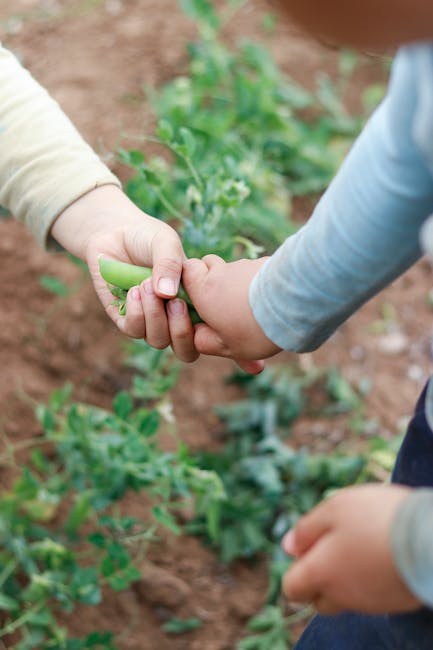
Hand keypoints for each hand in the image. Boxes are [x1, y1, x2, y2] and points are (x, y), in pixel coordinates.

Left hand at [51, 185, 197, 361]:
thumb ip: (170, 264)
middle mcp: (174, 316)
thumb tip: (168, 294)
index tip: (198, 303)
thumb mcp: (165, 242)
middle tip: (174, 302)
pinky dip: (136, 313)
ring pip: (158, 340)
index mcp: (194, 302)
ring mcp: (149, 319)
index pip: (208, 333)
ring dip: (154, 316)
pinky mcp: (124, 317)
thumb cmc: (147, 236)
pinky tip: (133, 290)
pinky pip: (133, 330)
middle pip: (185, 349)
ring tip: (145, 284)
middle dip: (181, 330)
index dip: (207, 331)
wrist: (113, 231)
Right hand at [182, 255, 281, 361]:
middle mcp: (221, 271)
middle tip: (221, 303)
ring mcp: (245, 265)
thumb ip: (205, 341)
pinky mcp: (266, 263)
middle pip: (208, 264)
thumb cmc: (255, 329)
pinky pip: (254, 270)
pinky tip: (267, 302)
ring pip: (233, 268)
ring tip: (249, 307)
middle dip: (210, 278)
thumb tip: (197, 335)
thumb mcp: (226, 347)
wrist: (295, 304)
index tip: (196, 298)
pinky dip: (255, 282)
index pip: (186, 270)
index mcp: (204, 290)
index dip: (188, 280)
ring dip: (235, 282)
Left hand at [281, 484, 420, 614]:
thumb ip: (306, 529)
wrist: (428, 539)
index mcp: (321, 574)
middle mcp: (343, 596)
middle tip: (338, 543)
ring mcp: (370, 602)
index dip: (296, 566)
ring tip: (366, 541)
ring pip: (347, 596)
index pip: (292, 588)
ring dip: (348, 574)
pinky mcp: (394, 601)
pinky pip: (373, 594)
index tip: (312, 544)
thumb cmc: (375, 518)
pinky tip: (384, 551)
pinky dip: (372, 577)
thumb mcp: (334, 509)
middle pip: (320, 597)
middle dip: (320, 576)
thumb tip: (287, 546)